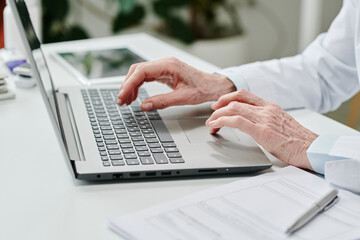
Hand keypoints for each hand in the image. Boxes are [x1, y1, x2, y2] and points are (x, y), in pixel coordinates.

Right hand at [118, 57, 234, 110]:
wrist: (213, 86)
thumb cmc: (203, 89)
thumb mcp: (183, 98)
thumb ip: (162, 101)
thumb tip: (144, 106)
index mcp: (169, 66)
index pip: (141, 72)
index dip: (129, 84)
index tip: (122, 96)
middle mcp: (165, 63)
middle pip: (137, 70)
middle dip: (127, 85)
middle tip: (121, 101)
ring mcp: (164, 66)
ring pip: (140, 73)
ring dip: (131, 86)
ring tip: (126, 100)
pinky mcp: (164, 72)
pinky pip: (147, 76)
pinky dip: (138, 85)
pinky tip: (135, 96)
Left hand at [206, 89, 318, 169]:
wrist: (312, 150)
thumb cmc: (299, 141)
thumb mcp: (282, 125)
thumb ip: (268, 120)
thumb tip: (255, 124)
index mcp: (271, 107)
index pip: (245, 94)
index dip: (229, 97)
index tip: (220, 103)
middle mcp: (267, 110)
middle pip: (236, 99)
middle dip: (219, 105)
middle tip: (212, 113)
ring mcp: (264, 119)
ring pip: (233, 108)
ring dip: (217, 115)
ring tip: (211, 123)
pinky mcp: (262, 131)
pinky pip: (236, 121)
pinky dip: (222, 121)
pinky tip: (215, 126)